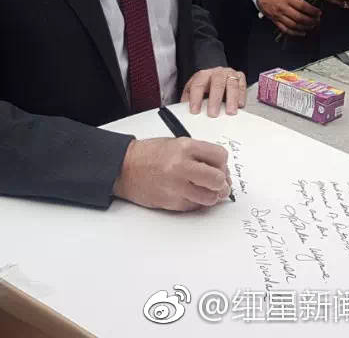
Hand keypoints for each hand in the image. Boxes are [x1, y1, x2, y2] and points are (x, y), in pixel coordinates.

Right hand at [112, 138, 231, 210]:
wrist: (125, 168)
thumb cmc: (149, 155)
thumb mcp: (177, 144)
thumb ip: (199, 155)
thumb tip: (220, 170)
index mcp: (185, 147)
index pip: (220, 156)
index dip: (223, 164)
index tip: (221, 168)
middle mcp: (181, 166)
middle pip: (218, 179)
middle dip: (223, 183)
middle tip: (221, 184)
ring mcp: (176, 186)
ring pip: (210, 198)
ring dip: (213, 196)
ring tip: (208, 191)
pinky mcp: (171, 202)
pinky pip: (195, 206)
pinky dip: (197, 202)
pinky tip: (191, 194)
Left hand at [182, 67, 246, 116]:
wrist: (218, 74)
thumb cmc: (206, 85)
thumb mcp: (194, 89)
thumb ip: (189, 98)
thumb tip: (184, 110)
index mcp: (203, 75)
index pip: (198, 85)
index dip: (195, 98)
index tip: (195, 111)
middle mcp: (217, 72)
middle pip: (217, 83)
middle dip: (215, 100)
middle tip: (213, 114)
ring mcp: (229, 74)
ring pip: (231, 84)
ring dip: (231, 99)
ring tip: (230, 112)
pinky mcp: (240, 77)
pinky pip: (241, 86)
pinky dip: (241, 96)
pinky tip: (239, 105)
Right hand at [257, 0, 321, 37]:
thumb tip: (311, 2)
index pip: (303, 6)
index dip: (313, 11)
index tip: (319, 12)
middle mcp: (283, 7)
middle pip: (299, 18)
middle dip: (311, 21)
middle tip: (317, 20)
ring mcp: (278, 15)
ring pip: (293, 25)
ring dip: (305, 27)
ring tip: (312, 26)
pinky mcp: (275, 21)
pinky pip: (286, 29)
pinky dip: (295, 33)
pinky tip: (302, 32)